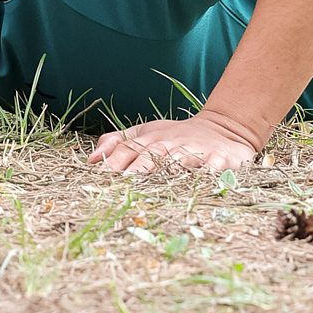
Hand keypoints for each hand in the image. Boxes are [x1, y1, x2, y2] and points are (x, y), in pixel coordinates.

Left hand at [89, 112, 262, 173]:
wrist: (223, 128)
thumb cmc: (175, 137)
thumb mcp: (145, 135)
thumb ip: (117, 144)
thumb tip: (89, 160)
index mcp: (151, 140)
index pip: (128, 149)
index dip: (114, 161)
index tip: (99, 176)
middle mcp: (171, 144)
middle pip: (151, 156)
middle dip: (137, 168)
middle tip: (123, 184)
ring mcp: (196, 150)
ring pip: (180, 160)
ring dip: (169, 168)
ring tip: (157, 181)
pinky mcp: (220, 158)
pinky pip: (215, 164)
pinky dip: (211, 168)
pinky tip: (205, 175)